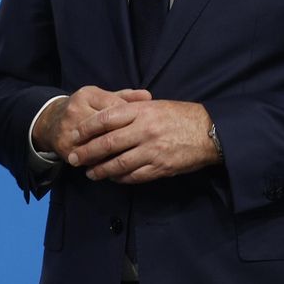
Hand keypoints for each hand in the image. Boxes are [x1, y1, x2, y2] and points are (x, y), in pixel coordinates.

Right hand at [33, 86, 151, 160]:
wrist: (51, 122)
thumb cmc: (84, 109)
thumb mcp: (101, 98)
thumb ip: (125, 97)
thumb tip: (148, 96)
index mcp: (86, 96)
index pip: (115, 108)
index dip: (133, 119)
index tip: (144, 127)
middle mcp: (75, 111)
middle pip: (107, 128)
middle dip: (126, 138)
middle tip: (142, 146)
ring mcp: (68, 131)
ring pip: (99, 146)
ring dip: (117, 154)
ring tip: (134, 157)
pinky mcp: (66, 148)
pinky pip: (89, 159)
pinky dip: (104, 164)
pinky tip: (118, 168)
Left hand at [67, 98, 219, 182]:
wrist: (209, 132)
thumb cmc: (179, 116)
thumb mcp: (153, 105)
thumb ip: (130, 110)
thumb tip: (103, 118)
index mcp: (141, 111)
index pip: (105, 119)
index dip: (86, 128)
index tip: (74, 135)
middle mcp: (144, 130)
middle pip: (107, 143)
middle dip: (87, 152)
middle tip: (74, 158)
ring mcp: (152, 150)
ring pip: (118, 163)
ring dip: (100, 170)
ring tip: (90, 173)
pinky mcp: (160, 167)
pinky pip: (134, 176)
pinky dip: (120, 178)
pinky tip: (112, 178)